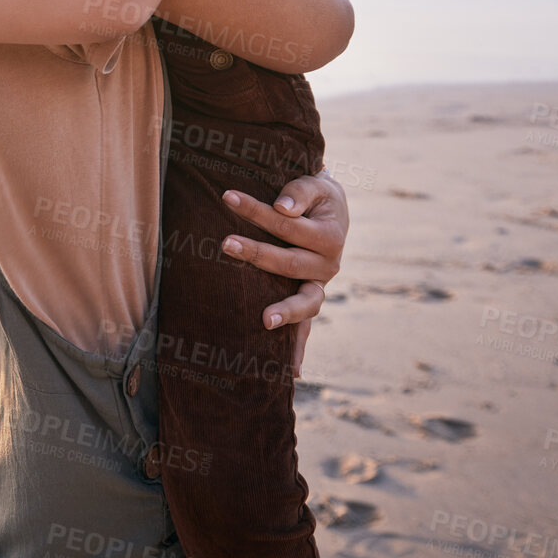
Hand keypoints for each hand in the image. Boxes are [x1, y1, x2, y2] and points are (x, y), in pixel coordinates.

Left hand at [218, 170, 347, 375]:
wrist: (332, 211)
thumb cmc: (317, 196)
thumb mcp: (315, 184)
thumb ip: (299, 192)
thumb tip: (281, 208)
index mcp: (330, 237)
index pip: (287, 225)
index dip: (257, 210)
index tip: (226, 196)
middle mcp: (329, 267)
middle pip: (289, 264)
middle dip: (256, 254)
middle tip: (225, 243)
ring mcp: (320, 287)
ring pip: (306, 304)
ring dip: (284, 312)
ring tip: (263, 321)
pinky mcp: (310, 299)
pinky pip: (306, 328)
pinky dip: (300, 350)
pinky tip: (292, 373)